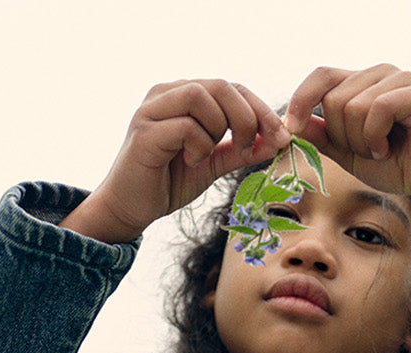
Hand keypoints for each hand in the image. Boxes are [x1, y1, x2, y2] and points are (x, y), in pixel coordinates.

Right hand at [63, 80, 288, 243]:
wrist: (128, 209)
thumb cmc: (167, 183)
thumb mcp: (212, 164)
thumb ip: (240, 150)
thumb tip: (278, 141)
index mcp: (183, 95)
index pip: (231, 87)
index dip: (260, 109)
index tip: (282, 137)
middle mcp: (166, 93)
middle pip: (221, 85)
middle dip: (247, 117)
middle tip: (249, 149)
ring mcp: (152, 108)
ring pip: (203, 96)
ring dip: (218, 129)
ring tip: (206, 156)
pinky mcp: (145, 130)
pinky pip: (187, 125)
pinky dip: (199, 145)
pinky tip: (189, 162)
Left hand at [286, 64, 410, 259]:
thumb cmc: (396, 166)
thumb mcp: (348, 154)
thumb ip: (323, 136)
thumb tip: (290, 123)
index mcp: (363, 82)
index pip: (323, 75)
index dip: (301, 99)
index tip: (290, 127)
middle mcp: (382, 73)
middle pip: (334, 98)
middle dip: (342, 136)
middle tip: (367, 151)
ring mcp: (402, 78)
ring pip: (353, 105)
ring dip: (361, 140)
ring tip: (381, 149)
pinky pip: (378, 108)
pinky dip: (376, 136)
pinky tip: (389, 147)